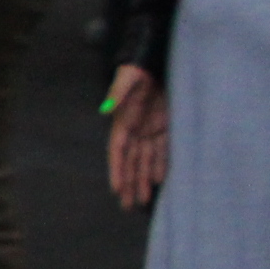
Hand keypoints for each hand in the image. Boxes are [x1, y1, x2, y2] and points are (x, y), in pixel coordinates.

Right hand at [106, 63, 167, 209]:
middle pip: (131, 162)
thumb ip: (118, 93)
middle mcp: (134, 130)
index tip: (116, 189)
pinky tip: (159, 179)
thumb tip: (105, 109)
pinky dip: (160, 164)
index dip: (117, 171)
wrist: (153, 63)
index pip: (118, 152)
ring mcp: (148, 130)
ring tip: (142, 200)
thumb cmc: (137, 71)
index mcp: (123, 122)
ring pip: (145, 160)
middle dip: (129, 183)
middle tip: (128, 205)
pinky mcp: (163, 126)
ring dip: (143, 179)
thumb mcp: (127, 80)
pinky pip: (162, 150)